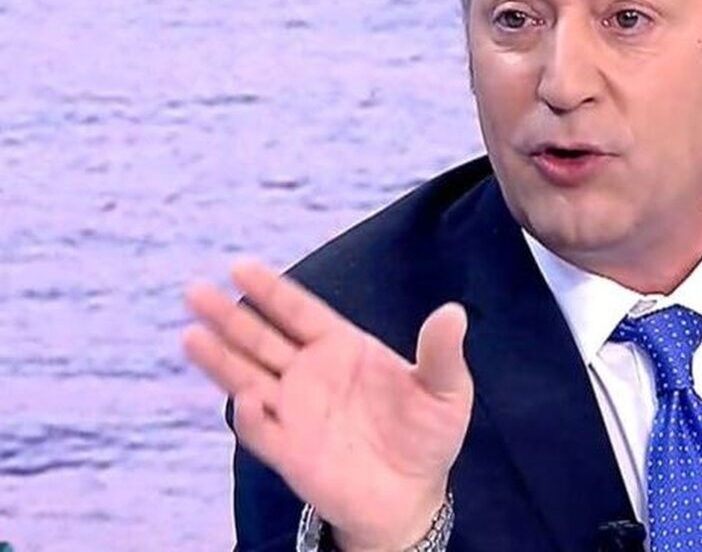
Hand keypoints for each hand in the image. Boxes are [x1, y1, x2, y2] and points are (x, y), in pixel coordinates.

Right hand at [182, 259, 473, 551]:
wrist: (413, 494)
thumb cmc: (427, 435)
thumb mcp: (445, 390)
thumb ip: (441, 353)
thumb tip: (453, 312)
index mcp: (342, 348)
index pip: (299, 312)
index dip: (270, 291)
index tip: (240, 265)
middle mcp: (309, 375)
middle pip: (261, 339)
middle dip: (229, 316)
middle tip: (194, 290)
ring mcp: (295, 412)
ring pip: (247, 379)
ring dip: (220, 360)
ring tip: (191, 335)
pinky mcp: (292, 453)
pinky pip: (264, 432)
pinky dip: (252, 416)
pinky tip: (246, 397)